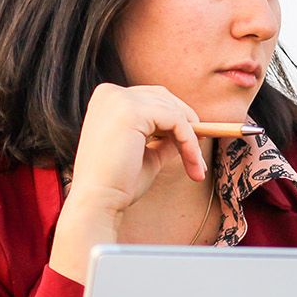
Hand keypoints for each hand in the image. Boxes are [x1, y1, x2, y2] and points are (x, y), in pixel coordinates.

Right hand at [48, 83, 207, 282]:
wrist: (97, 203)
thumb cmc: (117, 184)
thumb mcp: (146, 154)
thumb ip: (164, 140)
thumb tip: (190, 131)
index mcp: (107, 100)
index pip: (152, 98)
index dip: (176, 118)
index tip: (193, 144)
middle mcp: (110, 93)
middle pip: (164, 98)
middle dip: (187, 126)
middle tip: (199, 157)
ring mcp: (119, 99)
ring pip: (173, 111)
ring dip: (190, 140)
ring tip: (196, 168)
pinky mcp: (132, 111)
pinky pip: (176, 121)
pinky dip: (189, 142)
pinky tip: (192, 165)